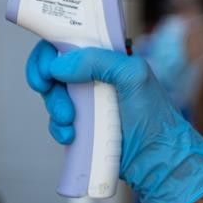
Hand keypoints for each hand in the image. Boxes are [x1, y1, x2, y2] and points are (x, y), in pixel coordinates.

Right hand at [26, 41, 202, 202]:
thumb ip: (99, 61)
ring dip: (55, 108)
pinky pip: (56, 122)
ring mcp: (86, 102)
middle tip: (53, 94)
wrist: (157, 161)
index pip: (69, 41)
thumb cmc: (155, 118)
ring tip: (70, 122)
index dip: (49, 52)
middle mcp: (94, 76)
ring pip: (52, 97)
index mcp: (106, 58)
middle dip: (48, 84)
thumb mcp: (133, 77)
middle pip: (53, 69)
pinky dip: (58, 129)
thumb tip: (59, 65)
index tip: (45, 69)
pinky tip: (71, 136)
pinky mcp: (81, 125)